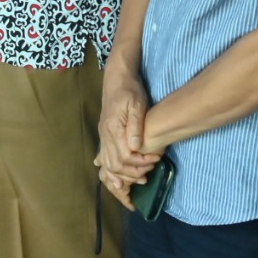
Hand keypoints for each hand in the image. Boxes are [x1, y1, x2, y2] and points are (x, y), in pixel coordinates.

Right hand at [95, 61, 160, 210]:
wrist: (116, 79)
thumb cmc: (130, 90)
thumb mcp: (137, 104)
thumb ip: (135, 125)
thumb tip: (135, 146)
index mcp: (113, 128)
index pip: (124, 156)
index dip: (140, 163)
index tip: (154, 160)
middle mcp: (105, 135)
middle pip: (115, 164)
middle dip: (132, 173)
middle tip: (149, 173)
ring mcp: (103, 136)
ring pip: (107, 164)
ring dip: (122, 175)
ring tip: (138, 178)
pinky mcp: (104, 136)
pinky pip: (104, 158)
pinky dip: (111, 170)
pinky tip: (118, 177)